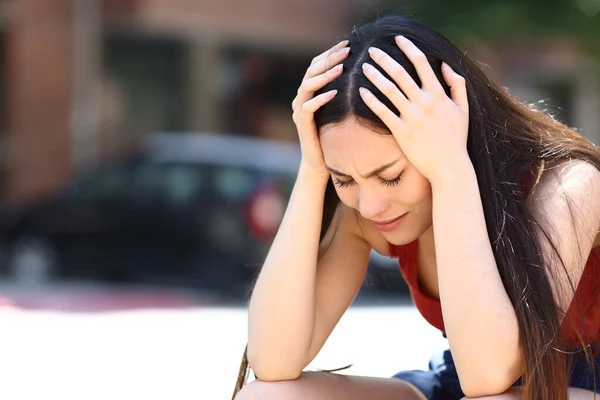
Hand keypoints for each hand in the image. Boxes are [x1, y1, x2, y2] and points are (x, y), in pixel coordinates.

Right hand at [291, 40, 348, 178]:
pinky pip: (308, 108)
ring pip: (307, 86)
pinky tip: (335, 92)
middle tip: (348, 51)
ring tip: (342, 68)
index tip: (349, 43)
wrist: (320, 162)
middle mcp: (301, 98)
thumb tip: (363, 71)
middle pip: (311, 70)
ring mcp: (299, 110)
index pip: (317, 65)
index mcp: (309, 92)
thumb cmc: (333, 135)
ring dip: (325, 75)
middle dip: (330, 59)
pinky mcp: (302, 124)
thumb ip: (343, 91)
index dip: (331, 53)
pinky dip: (321, 98)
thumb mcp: (339, 109)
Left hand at [358, 35, 469, 183]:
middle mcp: (424, 102)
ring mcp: (412, 117)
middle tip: (372, 50)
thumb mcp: (463, 109)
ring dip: (374, 76)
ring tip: (364, 67)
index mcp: (439, 94)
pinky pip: (383, 112)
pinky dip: (371, 100)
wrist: (449, 166)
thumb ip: (457, 85)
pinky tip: (361, 92)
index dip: (408, 48)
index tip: (397, 39)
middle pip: (400, 73)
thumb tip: (446, 66)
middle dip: (384, 59)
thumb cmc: (456, 138)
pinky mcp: (401, 131)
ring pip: (389, 90)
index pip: (422, 63)